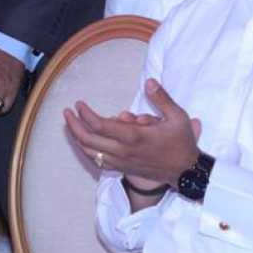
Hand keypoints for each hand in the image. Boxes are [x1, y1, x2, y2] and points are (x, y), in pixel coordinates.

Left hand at [64, 78, 201, 184]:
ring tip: (71, 125)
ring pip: (89, 153)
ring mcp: (121, 162)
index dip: (85, 114)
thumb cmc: (182, 143)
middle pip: (87, 140)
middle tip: (66, 112)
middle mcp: (123, 151)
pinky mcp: (122, 169)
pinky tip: (83, 142)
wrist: (186, 172)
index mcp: (134, 137)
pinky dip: (87, 151)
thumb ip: (161, 98)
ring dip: (77, 138)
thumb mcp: (178, 117)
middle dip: (73, 125)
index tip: (78, 103)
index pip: (99, 125)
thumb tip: (149, 81)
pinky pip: (98, 161)